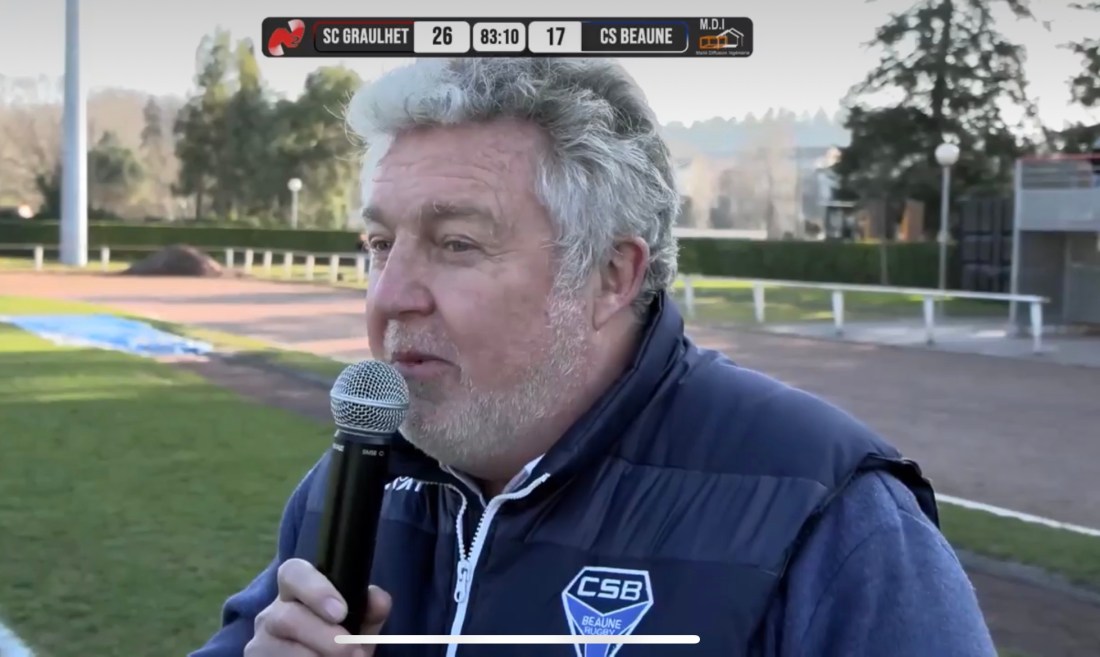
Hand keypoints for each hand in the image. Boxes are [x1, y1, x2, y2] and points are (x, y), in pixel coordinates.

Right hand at [245, 558, 391, 656]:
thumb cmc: (340, 640)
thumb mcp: (359, 625)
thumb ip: (370, 610)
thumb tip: (378, 599)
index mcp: (296, 590)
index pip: (293, 572)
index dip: (315, 589)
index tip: (341, 612)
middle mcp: (272, 613)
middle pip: (287, 617)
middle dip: (323, 636)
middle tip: (352, 651)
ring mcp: (260, 641)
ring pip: (279, 648)